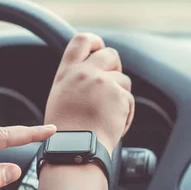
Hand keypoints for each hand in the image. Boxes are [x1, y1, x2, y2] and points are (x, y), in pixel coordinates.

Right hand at [45, 33, 134, 152]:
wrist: (76, 149)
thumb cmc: (67, 133)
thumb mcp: (61, 98)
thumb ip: (75, 81)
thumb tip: (92, 73)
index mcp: (67, 73)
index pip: (81, 40)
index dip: (95, 42)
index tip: (99, 48)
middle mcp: (84, 73)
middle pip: (110, 54)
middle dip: (115, 68)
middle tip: (111, 86)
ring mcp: (102, 82)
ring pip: (123, 79)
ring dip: (121, 95)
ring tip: (108, 116)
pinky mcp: (119, 94)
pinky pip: (129, 99)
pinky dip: (126, 113)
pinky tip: (113, 125)